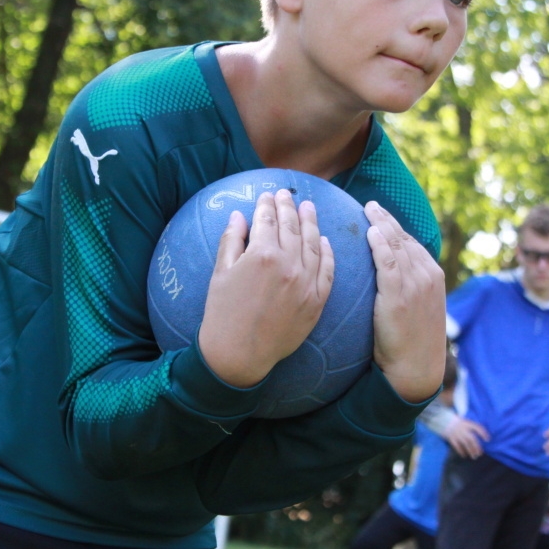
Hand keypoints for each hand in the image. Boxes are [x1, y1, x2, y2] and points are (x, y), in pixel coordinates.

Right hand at [199, 190, 333, 387]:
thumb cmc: (222, 313)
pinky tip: (324, 240)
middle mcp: (289, 265)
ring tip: (309, 207)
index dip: (267, 205)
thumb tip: (239, 215)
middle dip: (289, 207)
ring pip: (314, 244)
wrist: (239, 354)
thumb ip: (232, 240)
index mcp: (262, 255)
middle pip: (292, 227)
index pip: (267, 220)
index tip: (267, 195)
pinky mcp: (317, 301)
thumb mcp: (220, 272)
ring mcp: (306, 283)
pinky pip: (327, 270)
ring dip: (311, 222)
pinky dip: (328, 253)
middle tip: (287, 194)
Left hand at [364, 201, 446, 402]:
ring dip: (381, 224)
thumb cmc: (411, 341)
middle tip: (370, 204)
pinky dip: (381, 244)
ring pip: (396, 245)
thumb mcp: (416, 307)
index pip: (410, 242)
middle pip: (403, 239)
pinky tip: (371, 232)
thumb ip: (406, 285)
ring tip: (367, 210)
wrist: (416, 367)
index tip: (379, 213)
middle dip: (386, 219)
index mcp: (432, 275)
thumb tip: (387, 273)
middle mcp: (426, 275)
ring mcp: (415, 284)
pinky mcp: (400, 295)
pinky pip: (389, 262)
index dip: (394, 226)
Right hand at [444, 419, 489, 457]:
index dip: (483, 433)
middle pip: (472, 439)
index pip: (478, 428)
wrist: (444, 421)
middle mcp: (463, 429)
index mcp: (468, 424)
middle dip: (477, 447)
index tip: (488, 440)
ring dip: (471, 451)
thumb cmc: (457, 422)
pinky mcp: (451, 438)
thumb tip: (481, 436)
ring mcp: (457, 434)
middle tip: (480, 454)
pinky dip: (461, 451)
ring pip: (466, 444)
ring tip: (474, 457)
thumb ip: (472, 427)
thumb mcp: (465, 422)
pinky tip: (464, 455)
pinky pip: (457, 446)